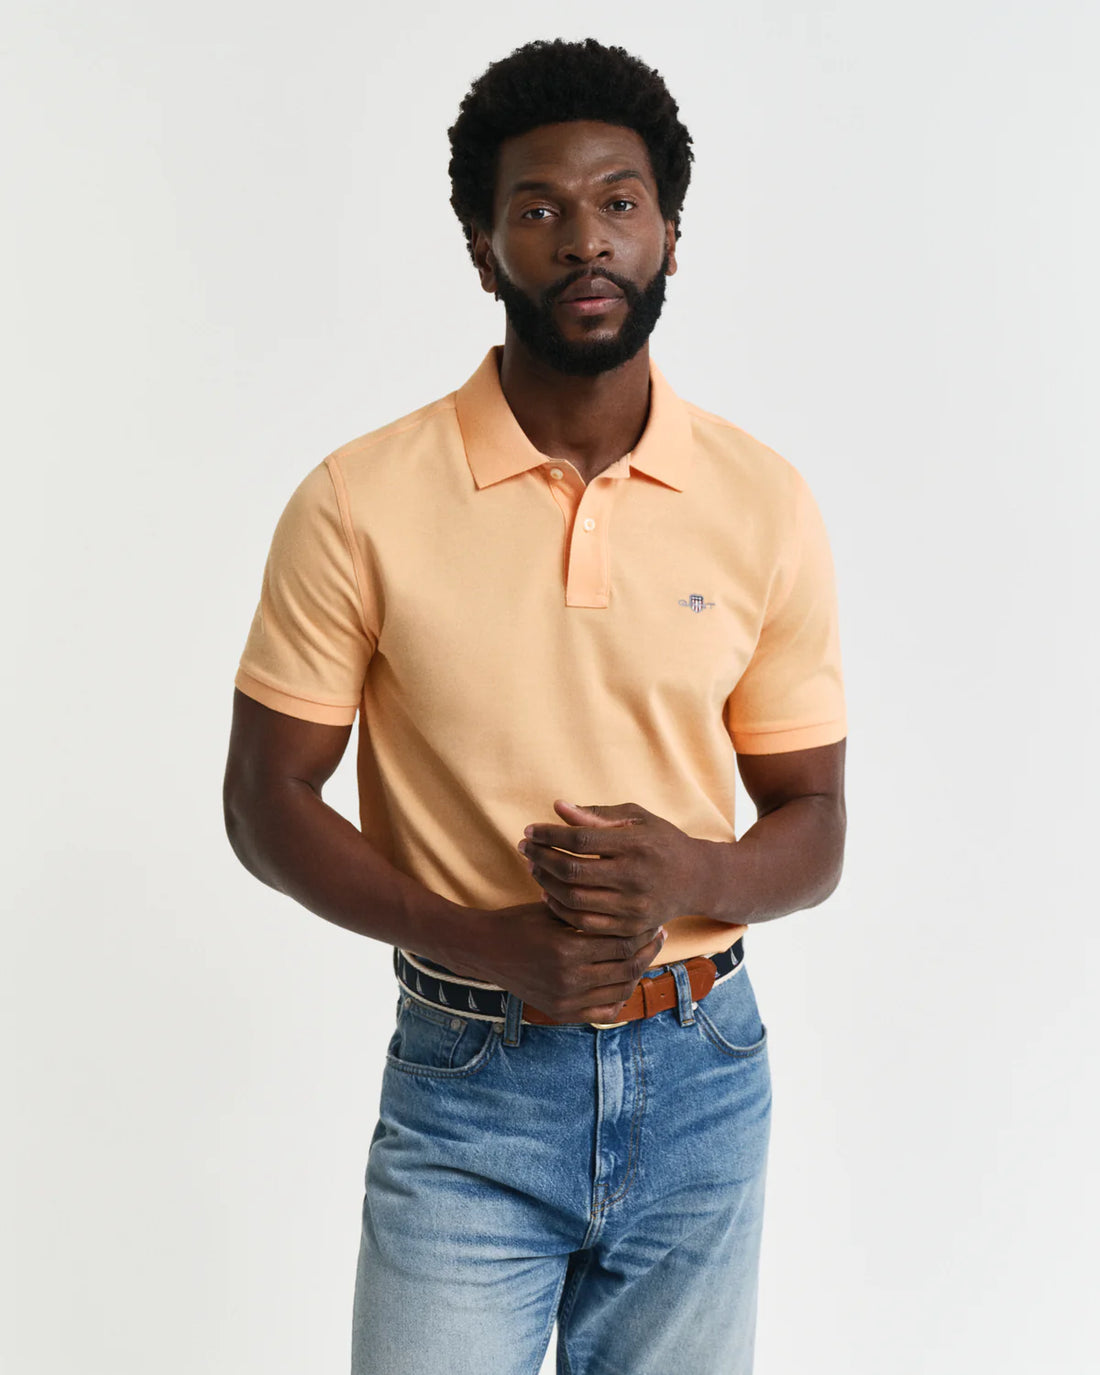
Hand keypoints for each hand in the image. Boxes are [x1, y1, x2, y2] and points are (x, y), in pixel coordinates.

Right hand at [457, 901, 666, 1022]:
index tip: (654, 921)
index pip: (623, 943)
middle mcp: (569, 979)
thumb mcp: (554, 909)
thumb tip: (630, 905)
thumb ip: (589, 911)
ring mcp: (565, 1000)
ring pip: (620, 991)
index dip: (643, 932)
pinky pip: (603, 1013)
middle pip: (627, 968)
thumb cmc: (521, 922)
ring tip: (644, 956)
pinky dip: (619, 998)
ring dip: (637, 974)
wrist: (484, 949)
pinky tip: (624, 981)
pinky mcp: (560, 1013)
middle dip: (648, 952)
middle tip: (659, 937)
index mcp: (568, 949)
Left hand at [519, 800, 711, 937]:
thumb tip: (557, 808)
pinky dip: (561, 909)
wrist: (695, 879)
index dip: (549, 835)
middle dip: (541, 858)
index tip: (530, 830)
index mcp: (636, 845)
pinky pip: (585, 923)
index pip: (580, 840)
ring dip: (546, 883)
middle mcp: (635, 877)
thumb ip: (597, 815)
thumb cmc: (660, 841)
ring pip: (574, 900)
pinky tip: (549, 894)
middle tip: (524, 848)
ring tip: (534, 868)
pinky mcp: (631, 928)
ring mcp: (633, 907)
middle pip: (573, 872)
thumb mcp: (636, 818)